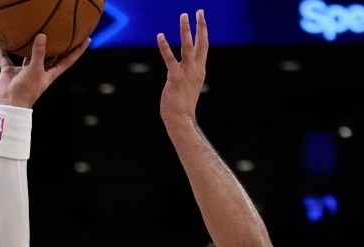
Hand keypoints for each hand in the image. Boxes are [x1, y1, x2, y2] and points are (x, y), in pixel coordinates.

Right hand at [0, 33, 86, 108]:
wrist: (8, 104)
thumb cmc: (26, 91)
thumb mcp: (35, 70)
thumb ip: (39, 53)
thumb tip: (42, 35)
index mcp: (50, 73)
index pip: (68, 60)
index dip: (78, 50)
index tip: (87, 39)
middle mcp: (38, 71)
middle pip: (50, 55)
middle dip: (56, 45)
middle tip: (61, 30)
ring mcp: (24, 71)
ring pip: (28, 55)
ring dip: (29, 45)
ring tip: (32, 30)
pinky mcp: (11, 72)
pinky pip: (6, 58)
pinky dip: (3, 50)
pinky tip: (0, 41)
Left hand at [156, 11, 209, 127]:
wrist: (180, 118)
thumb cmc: (182, 104)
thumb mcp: (188, 85)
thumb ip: (186, 74)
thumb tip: (179, 69)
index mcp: (200, 69)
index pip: (203, 46)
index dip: (203, 31)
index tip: (201, 17)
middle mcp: (196, 69)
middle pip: (201, 43)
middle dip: (200, 26)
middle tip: (199, 11)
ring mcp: (187, 72)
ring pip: (188, 46)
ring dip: (186, 30)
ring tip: (184, 15)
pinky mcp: (175, 77)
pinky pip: (169, 59)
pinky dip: (164, 47)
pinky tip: (160, 36)